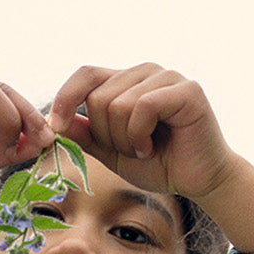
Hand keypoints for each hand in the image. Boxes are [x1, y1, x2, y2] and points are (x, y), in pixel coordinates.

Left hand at [50, 63, 253, 253]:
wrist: (199, 181)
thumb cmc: (160, 165)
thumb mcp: (112, 153)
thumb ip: (87, 135)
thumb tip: (54, 122)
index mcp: (127, 81)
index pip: (87, 74)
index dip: (65, 98)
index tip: (54, 126)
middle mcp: (146, 72)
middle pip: (98, 97)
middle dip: (106, 135)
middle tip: (131, 150)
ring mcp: (166, 77)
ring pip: (117, 104)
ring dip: (125, 139)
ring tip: (145, 148)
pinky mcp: (186, 89)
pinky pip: (142, 107)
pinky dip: (140, 135)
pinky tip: (153, 146)